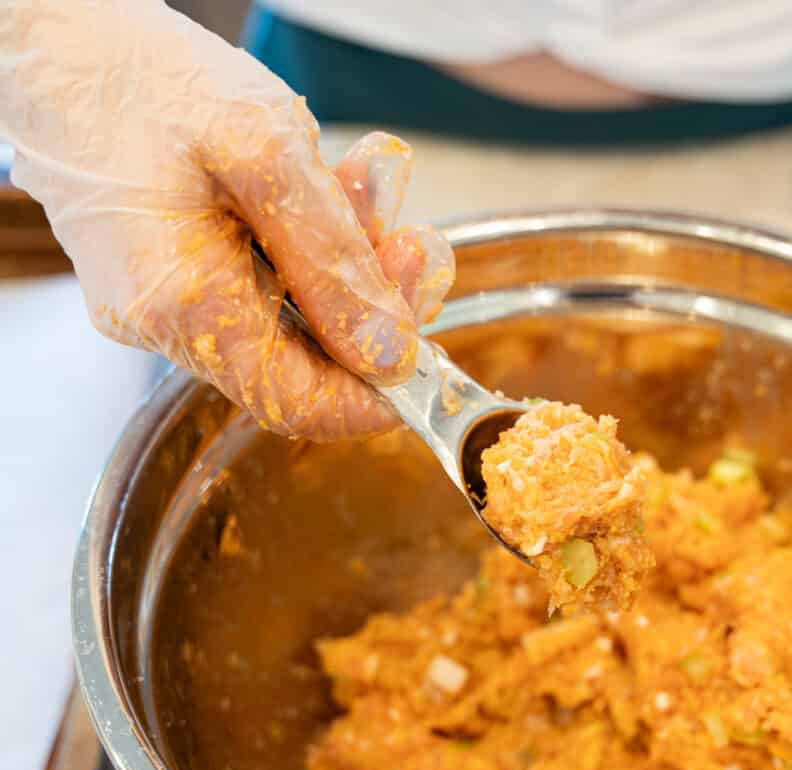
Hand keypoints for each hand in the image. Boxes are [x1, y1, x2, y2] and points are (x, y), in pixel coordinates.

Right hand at [0, 0, 451, 439]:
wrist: (62, 42)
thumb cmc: (148, 80)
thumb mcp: (267, 157)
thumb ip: (334, 264)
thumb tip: (392, 355)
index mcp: (185, 307)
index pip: (300, 405)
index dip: (376, 396)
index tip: (428, 354)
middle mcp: (168, 325)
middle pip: (307, 360)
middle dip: (375, 302)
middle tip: (410, 238)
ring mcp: (167, 306)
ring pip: (296, 318)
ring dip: (351, 260)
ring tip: (367, 184)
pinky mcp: (176, 281)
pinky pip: (266, 286)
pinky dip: (311, 246)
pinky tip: (329, 189)